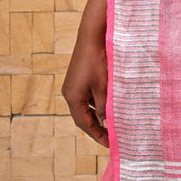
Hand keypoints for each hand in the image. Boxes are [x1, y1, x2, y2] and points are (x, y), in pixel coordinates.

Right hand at [62, 15, 109, 147]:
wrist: (92, 37)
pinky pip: (86, 96)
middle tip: (110, 137)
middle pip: (82, 116)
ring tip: (111, 123)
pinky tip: (107, 105)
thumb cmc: (98, 61)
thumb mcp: (103, 87)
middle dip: (95, 128)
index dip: (96, 134)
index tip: (109, 143)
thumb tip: (104, 123)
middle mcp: (69, 92)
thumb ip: (103, 106)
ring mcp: (73, 85)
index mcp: (73, 97)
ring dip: (96, 115)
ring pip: (84, 106)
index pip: (84, 123)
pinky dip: (96, 103)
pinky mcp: (78, 78)